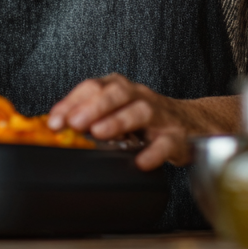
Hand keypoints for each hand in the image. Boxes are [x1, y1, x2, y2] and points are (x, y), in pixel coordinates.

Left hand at [47, 74, 238, 170]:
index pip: (93, 86)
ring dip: (118, 120)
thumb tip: (54, 129)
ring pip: (140, 111)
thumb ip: (88, 117)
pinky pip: (166, 143)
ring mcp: (159, 115)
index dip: (72, 102)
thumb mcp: (115, 112)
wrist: (192, 124)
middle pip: (117, 93)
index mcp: (119, 88)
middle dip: (94, 106)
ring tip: (99, 133)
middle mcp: (138, 97)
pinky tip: (140, 161)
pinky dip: (153, 152)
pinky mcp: (177, 137)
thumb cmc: (145, 119)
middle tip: (74, 122)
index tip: (55, 120)